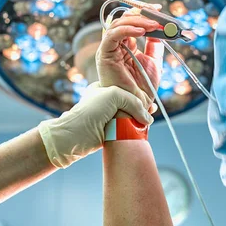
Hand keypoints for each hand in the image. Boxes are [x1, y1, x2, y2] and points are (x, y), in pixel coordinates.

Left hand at [38, 83, 153, 167]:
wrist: (74, 137)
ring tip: (147, 122)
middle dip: (141, 107)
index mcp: (104, 88)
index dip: (139, 94)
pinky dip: (134, 130)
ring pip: (129, 116)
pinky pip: (126, 129)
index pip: (127, 88)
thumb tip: (147, 117)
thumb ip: (133, 101)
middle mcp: (106, 101)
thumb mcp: (114, 95)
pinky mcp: (109, 131)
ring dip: (139, 120)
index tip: (150, 101)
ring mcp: (107, 117)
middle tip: (152, 112)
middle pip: (130, 103)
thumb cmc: (89, 112)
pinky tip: (141, 129)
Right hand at [97, 10, 164, 110]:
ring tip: (154, 25)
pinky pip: (113, 35)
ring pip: (118, 24)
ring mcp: (109, 49)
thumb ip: (154, 45)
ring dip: (138, 21)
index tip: (159, 9)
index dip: (143, 12)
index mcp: (125, 45)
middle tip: (158, 15)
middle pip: (124, 19)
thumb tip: (160, 29)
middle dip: (142, 14)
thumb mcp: (153, 61)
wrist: (136, 105)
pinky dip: (127, 30)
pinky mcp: (105, 54)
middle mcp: (115, 45)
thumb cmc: (143, 87)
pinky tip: (142, 32)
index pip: (131, 21)